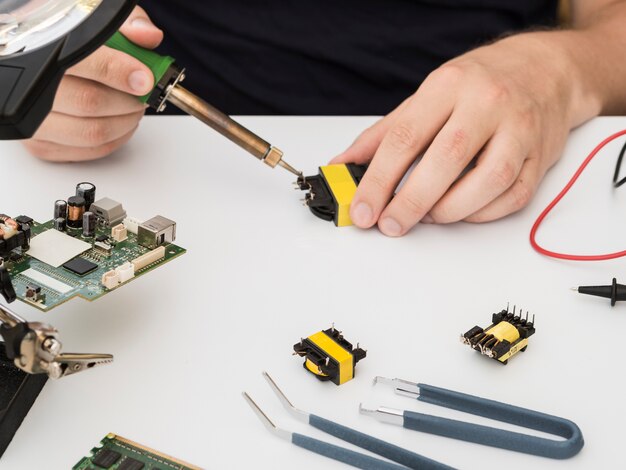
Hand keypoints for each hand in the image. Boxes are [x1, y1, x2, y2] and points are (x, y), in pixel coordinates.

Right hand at [22, 6, 162, 161]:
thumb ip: (125, 26)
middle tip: (143, 94)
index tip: (145, 79)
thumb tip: (148, 36)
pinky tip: (121, 122)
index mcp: (46, 51)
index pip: (87, 63)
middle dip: (129, 101)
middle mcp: (35, 88)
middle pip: (92, 102)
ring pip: (93, 132)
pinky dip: (117, 139)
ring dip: (126, 122)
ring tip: (134, 107)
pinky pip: (91, 150)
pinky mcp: (44, 145)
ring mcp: (36, 120)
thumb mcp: (97, 25)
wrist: (44, 68)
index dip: (121, 72)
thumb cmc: (71, 48)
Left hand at [332, 33, 583, 235]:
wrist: (544, 70)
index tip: (362, 211)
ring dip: (451, 210)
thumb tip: (343, 167)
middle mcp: (487, 103)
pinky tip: (462, 212)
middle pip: (446, 160)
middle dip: (411, 202)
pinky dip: (483, 213)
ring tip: (429, 216)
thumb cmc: (478, 85)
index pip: (405, 138)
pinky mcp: (541, 156)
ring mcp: (520, 129)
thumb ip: (382, 135)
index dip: (378, 181)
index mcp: (448, 85)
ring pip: (488, 181)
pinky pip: (513, 195)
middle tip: (391, 224)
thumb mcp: (424, 98)